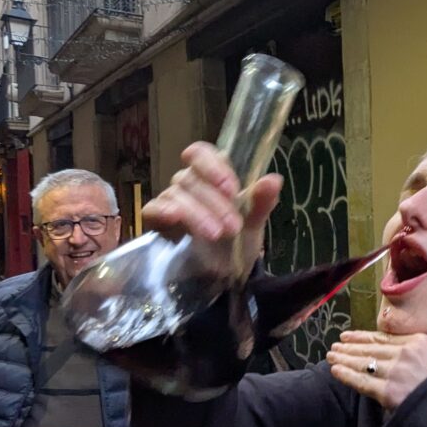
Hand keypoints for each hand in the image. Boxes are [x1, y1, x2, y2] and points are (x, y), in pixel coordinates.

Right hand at [142, 142, 281, 272]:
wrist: (227, 273)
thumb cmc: (239, 239)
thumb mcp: (254, 222)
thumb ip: (262, 201)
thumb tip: (274, 180)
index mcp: (212, 176)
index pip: (201, 153)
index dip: (213, 166)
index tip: (231, 189)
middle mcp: (189, 185)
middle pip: (191, 178)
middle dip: (215, 202)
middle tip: (233, 226)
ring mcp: (172, 202)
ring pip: (176, 194)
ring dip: (198, 213)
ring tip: (217, 234)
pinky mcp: (158, 223)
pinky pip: (152, 209)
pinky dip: (162, 210)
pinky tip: (174, 216)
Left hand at [327, 330, 426, 408]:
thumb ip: (415, 350)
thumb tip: (390, 349)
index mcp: (417, 341)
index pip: (383, 338)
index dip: (362, 337)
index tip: (348, 336)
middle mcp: (405, 353)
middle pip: (370, 348)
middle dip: (349, 348)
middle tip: (335, 346)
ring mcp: (396, 372)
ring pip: (363, 363)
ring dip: (344, 359)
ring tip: (331, 356)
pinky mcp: (389, 391)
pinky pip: (363, 381)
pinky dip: (347, 375)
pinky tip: (336, 370)